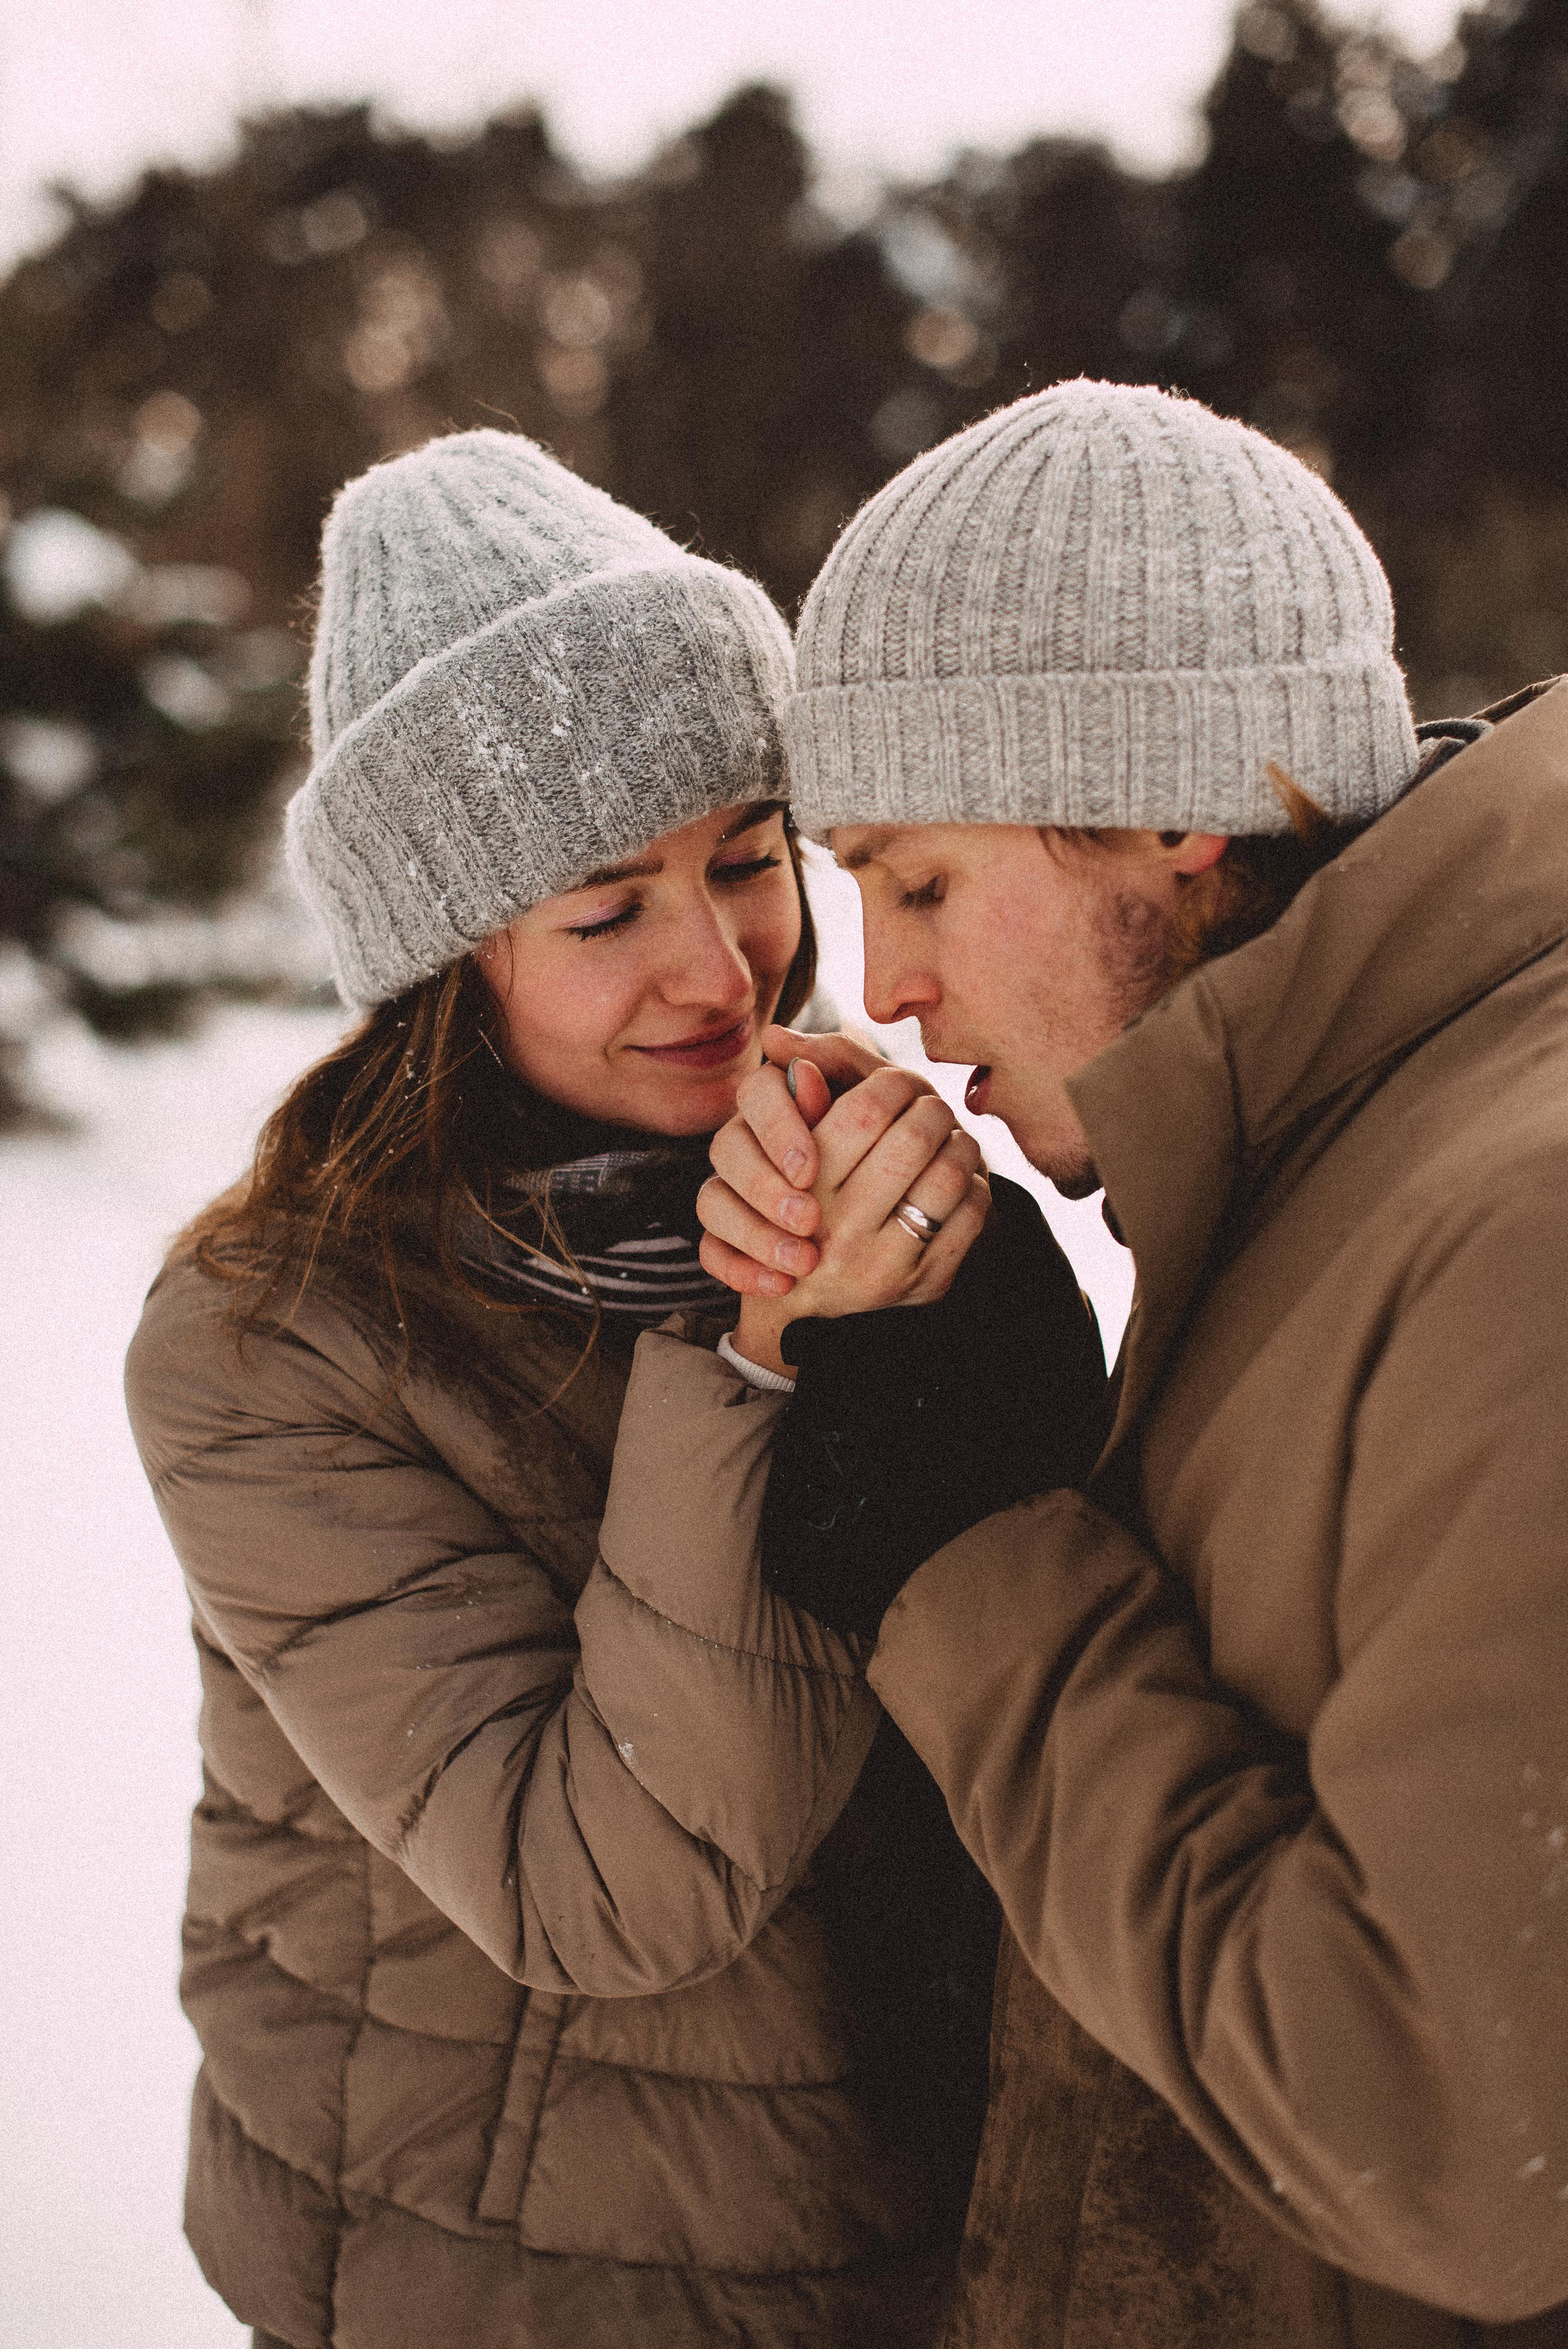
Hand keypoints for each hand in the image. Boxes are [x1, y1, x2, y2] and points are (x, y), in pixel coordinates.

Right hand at [698, 1027, 887, 1298]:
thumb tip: (782, 1043)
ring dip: (758, 1234)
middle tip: (812, 1221)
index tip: (812, 1169)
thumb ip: (844, 1066)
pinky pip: (711, 1253)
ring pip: (711, 1203)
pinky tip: (780, 1287)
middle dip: (768, 1190)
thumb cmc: (888, 1143)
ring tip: (804, 1262)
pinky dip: (740, 1271)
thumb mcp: (878, 1103)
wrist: (888, 1226)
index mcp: (776, 1102)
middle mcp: (748, 1142)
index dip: (780, 1130)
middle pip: (726, 1149)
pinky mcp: (731, 1240)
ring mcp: (736, 1192)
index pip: (757, 1092)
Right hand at [701, 1031, 989, 1373]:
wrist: (813, 1305)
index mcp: (802, 1184)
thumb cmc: (806, 1195)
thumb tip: (780, 1039)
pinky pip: (972, 1214)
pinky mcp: (923, 1285)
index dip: (893, 1083)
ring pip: (949, 1174)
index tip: (898, 1082)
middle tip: (932, 1106)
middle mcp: (836, 1228)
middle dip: (933, 1109)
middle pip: (915, 1137)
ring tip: (951, 1136)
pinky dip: (974, 1185)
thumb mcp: (790, 1140)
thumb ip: (794, 1085)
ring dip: (961, 1143)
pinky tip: (959, 1179)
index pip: (867, 1111)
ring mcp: (882, 1263)